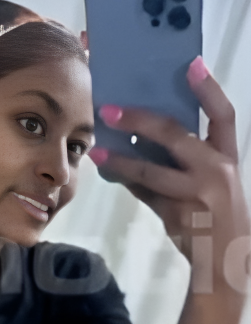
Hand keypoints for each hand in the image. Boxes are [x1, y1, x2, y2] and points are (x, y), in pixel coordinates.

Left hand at [88, 57, 249, 287]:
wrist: (226, 260)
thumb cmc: (212, 212)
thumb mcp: (204, 181)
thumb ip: (175, 160)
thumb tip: (135, 137)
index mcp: (226, 155)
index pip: (223, 115)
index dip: (208, 88)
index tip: (191, 63)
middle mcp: (217, 169)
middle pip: (176, 134)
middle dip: (140, 119)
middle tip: (110, 109)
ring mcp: (199, 193)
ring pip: (152, 170)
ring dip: (121, 158)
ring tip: (97, 149)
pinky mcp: (178, 213)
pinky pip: (143, 192)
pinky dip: (124, 179)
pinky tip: (106, 168)